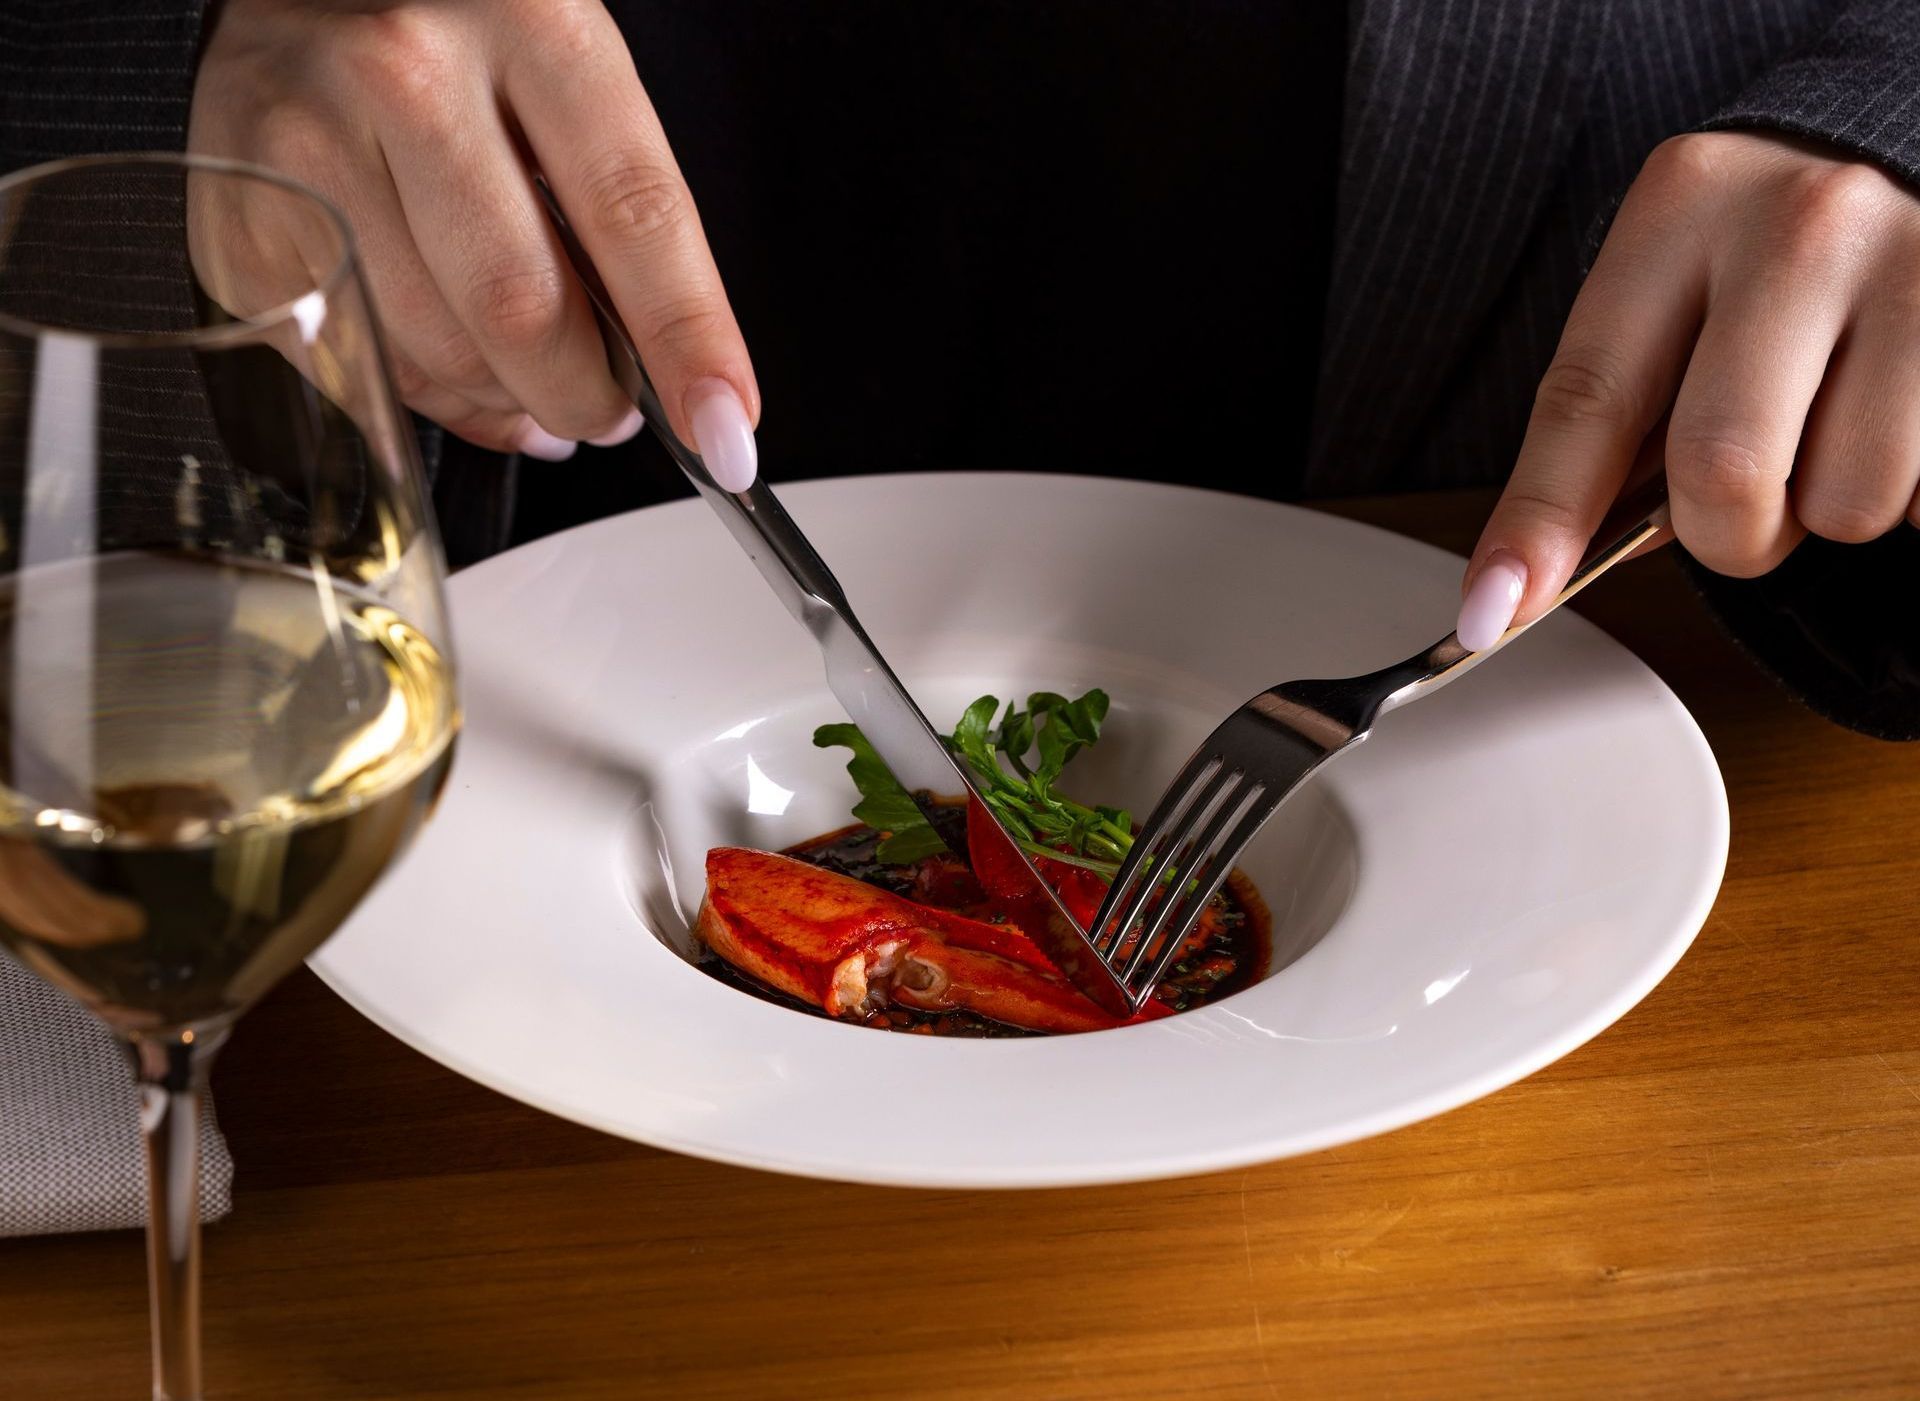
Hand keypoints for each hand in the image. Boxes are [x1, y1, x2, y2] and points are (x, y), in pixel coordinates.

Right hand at [190, 0, 758, 483]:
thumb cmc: (462, 52)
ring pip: (437, 353)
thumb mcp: (566, 86)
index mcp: (528, 24)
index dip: (688, 340)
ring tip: (526, 382)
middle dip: (586, 396)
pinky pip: (361, 368)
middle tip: (607, 412)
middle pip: (521, 307)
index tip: (728, 430)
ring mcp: (309, 144)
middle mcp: (408, 71)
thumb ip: (619, 218)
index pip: (632, 213)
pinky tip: (446, 359)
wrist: (296, 2)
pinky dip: (427, 395)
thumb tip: (676, 391)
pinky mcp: (242, 220)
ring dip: (506, 402)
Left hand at [1458, 132, 1919, 648]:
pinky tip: (1901, 412)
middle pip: (1721, 473)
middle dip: (1722, 533)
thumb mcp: (1680, 275)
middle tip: (1740, 504)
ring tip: (1840, 428)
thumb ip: (1627, 408)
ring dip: (1830, 511)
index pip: (1587, 401)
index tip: (1493, 608)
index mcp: (1681, 208)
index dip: (1537, 524)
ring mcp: (1915, 267)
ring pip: (1846, 504)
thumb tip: (1552, 567)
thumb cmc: (1779, 232)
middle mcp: (1798, 227)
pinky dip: (1908, 492)